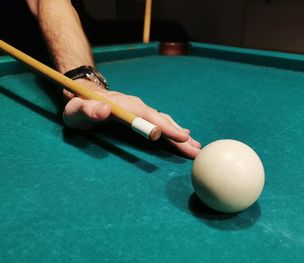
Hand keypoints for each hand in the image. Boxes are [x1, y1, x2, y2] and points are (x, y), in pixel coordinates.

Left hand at [62, 80, 200, 157]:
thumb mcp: (75, 110)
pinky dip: (174, 130)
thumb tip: (105, 109)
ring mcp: (140, 109)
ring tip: (195, 145)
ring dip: (180, 134)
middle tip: (196, 149)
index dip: (163, 126)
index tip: (179, 137)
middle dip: (179, 135)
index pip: (146, 116)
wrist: (83, 93)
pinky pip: (160, 122)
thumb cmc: (78, 106)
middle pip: (160, 120)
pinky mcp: (141, 114)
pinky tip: (184, 135)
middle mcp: (136, 105)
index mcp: (123, 105)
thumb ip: (87, 110)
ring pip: (164, 121)